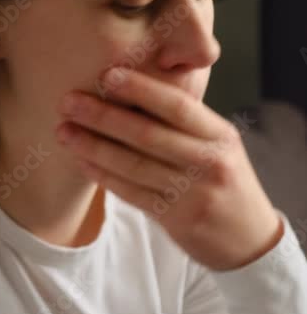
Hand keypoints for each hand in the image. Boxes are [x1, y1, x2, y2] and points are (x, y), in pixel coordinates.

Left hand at [55, 67, 283, 270]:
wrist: (249, 239)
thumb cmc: (224, 182)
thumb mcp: (218, 146)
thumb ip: (185, 124)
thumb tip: (132, 91)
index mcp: (219, 135)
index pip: (177, 106)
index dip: (140, 89)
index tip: (107, 74)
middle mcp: (208, 162)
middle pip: (148, 134)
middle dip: (103, 116)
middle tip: (69, 101)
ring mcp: (192, 193)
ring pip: (133, 165)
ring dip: (93, 146)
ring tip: (64, 130)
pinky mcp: (176, 219)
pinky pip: (132, 193)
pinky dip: (104, 176)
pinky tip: (82, 161)